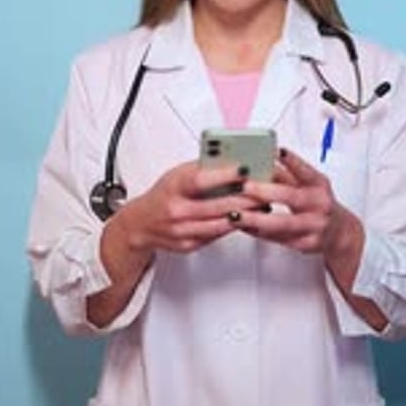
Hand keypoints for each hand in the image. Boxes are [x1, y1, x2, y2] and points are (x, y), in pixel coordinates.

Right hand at [116, 160, 256, 255]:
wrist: (140, 223)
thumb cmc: (164, 194)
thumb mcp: (177, 174)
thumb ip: (202, 168)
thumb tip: (232, 160)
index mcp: (173, 187)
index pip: (200, 181)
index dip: (224, 175)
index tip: (244, 169)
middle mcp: (176, 211)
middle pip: (217, 206)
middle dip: (245, 199)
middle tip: (264, 191)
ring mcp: (182, 231)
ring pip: (221, 224)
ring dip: (245, 215)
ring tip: (262, 205)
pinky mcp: (188, 245)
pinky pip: (216, 235)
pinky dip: (232, 226)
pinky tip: (245, 218)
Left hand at [236, 147, 359, 256]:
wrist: (340, 232)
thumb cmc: (317, 203)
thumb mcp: (308, 185)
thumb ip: (286, 174)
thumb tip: (261, 161)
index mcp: (319, 184)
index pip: (306, 170)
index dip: (292, 160)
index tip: (276, 152)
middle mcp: (320, 204)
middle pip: (292, 197)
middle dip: (266, 192)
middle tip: (244, 187)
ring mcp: (315, 226)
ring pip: (283, 224)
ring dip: (256, 219)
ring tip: (235, 214)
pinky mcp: (306, 244)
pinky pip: (279, 239)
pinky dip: (259, 233)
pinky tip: (243, 227)